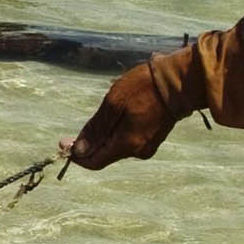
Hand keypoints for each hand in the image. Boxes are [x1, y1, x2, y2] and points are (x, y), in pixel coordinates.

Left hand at [63, 49, 205, 169]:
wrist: (181, 81)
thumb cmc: (146, 88)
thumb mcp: (114, 104)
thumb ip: (96, 129)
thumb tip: (79, 151)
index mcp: (127, 145)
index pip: (94, 162)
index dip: (76, 157)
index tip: (61, 144)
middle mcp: (138, 151)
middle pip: (104, 155)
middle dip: (86, 146)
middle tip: (68, 135)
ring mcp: (147, 146)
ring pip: (115, 148)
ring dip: (101, 138)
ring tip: (93, 121)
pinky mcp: (153, 138)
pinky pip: (127, 141)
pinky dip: (114, 134)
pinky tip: (112, 118)